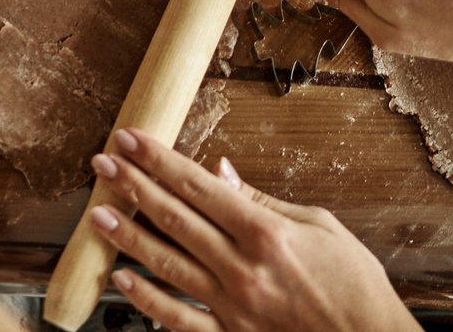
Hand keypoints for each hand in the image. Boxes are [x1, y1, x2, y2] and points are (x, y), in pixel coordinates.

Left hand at [87, 129, 419, 331]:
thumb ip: (263, 200)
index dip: (160, 160)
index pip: (198, 187)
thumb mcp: (319, 225)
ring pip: (168, 265)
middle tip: (103, 162)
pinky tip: (122, 281)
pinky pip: (179, 320)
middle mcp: (243, 268)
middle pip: (176, 219)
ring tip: (98, 212)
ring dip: (129, 236)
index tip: (132, 139)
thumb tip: (220, 172)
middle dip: (135, 185)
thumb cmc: (354, 284)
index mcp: (266, 233)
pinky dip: (147, 301)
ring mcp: (233, 306)